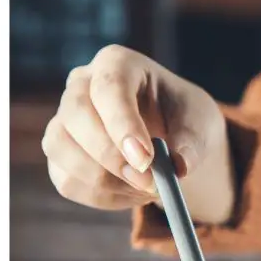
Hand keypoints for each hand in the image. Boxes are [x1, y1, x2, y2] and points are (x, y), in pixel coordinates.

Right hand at [41, 44, 225, 212]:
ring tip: (147, 189)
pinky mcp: (61, 153)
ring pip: (60, 147)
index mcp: (118, 63)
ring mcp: (65, 118)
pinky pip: (67, 180)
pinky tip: (133, 194)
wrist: (173, 136)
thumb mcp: (200, 127)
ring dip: (103, 180)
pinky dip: (101, 196)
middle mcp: (82, 84)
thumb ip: (191, 146)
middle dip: (110, 156)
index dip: (123, 124)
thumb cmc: (185, 120)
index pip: (109, 86)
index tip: (146, 159)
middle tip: (149, 183)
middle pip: (75, 114)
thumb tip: (178, 168)